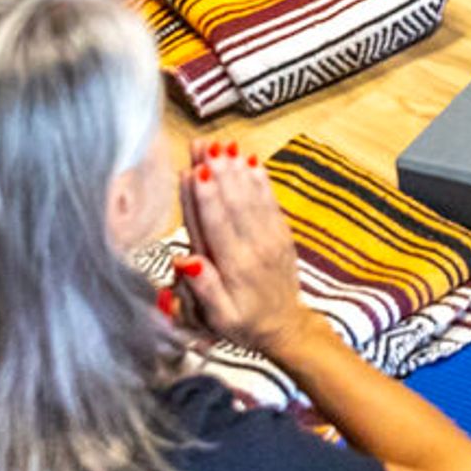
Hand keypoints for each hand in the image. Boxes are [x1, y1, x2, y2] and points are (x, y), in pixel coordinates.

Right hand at [177, 141, 318, 355]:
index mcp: (235, 267)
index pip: (216, 225)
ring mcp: (271, 237)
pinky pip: (270, 200)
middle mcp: (254, 247)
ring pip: (251, 196)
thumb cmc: (245, 323)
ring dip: (236, 168)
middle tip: (204, 144)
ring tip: (222, 143)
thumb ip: (203, 288)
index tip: (195, 171)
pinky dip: (260, 178)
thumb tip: (184, 261)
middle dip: (218, 171)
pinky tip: (249, 159)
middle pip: (233, 203)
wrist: (286, 327)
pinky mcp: (281, 232)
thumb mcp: (218, 318)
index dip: (205, 198)